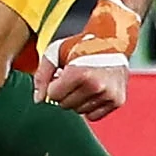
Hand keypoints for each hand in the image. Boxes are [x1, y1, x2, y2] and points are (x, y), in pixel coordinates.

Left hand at [39, 0, 141, 117]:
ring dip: (77, 99)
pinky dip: (90, 106)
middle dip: (65, 93)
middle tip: (73, 78)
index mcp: (80, 73)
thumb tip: (38, 99)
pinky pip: (93, 116)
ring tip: (84, 82)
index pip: (53, 95)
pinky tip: (93, 91)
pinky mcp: (117, 101)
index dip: (54, 85)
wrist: (113, 40)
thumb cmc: (83, 44)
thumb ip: (42, 75)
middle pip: (65, 105)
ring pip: (79, 111)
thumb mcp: (56, 52)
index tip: (61, 74)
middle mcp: (96, 86)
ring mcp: (109, 95)